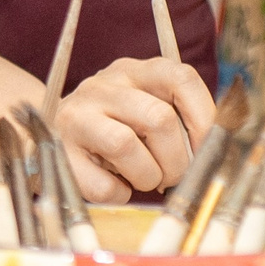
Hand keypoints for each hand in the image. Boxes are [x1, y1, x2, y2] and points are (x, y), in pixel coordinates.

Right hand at [50, 57, 213, 202]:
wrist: (47, 136)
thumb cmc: (114, 127)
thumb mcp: (144, 107)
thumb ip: (179, 120)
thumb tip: (217, 149)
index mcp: (133, 71)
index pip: (181, 77)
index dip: (204, 116)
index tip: (207, 148)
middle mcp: (103, 86)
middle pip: (158, 118)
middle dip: (177, 160)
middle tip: (172, 176)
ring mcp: (77, 116)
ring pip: (126, 146)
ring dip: (148, 177)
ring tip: (144, 179)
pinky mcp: (61, 152)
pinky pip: (104, 185)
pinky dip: (120, 194)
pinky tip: (116, 185)